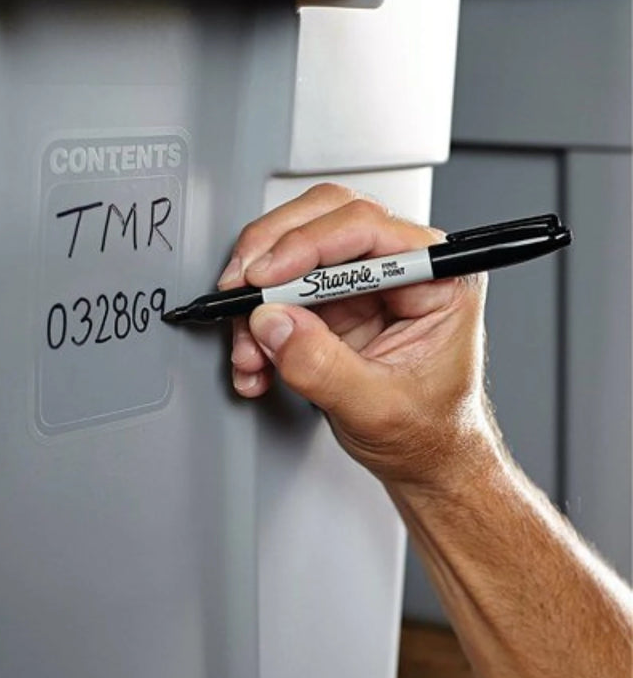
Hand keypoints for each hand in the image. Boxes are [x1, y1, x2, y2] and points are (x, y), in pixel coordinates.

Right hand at [219, 183, 493, 488]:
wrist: (423, 458)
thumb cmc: (428, 431)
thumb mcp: (377, 408)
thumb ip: (323, 366)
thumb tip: (274, 324)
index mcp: (437, 279)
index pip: (366, 229)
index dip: (305, 245)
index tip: (265, 276)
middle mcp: (401, 268)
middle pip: (324, 218)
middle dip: (271, 253)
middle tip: (240, 288)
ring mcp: (363, 283)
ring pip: (294, 251)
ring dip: (259, 296)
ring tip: (249, 349)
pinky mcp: (333, 303)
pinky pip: (282, 292)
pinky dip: (258, 323)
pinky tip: (257, 361)